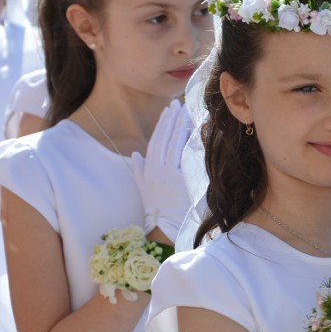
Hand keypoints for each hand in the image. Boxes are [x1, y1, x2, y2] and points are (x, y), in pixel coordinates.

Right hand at [131, 100, 192, 242]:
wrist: (165, 226)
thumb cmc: (156, 208)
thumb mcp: (143, 188)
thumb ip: (138, 170)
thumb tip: (135, 154)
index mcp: (147, 170)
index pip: (155, 141)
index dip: (161, 124)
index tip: (167, 111)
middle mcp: (156, 170)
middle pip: (164, 139)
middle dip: (171, 120)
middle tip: (178, 105)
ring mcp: (169, 175)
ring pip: (174, 144)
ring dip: (180, 126)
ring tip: (185, 112)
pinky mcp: (182, 181)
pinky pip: (185, 156)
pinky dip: (188, 141)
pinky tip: (195, 129)